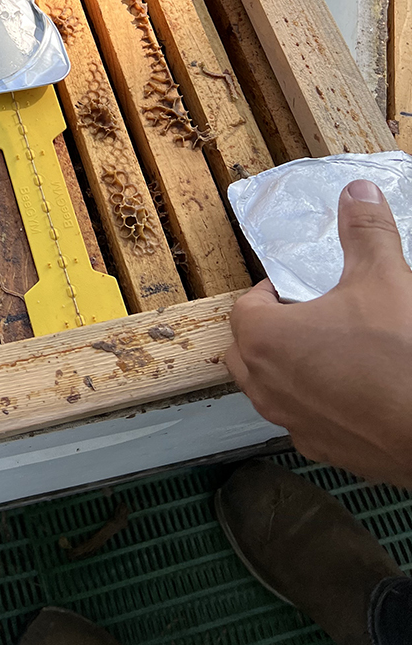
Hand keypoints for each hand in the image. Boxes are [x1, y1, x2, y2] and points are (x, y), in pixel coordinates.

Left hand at [225, 179, 411, 486]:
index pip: (247, 306)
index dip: (274, 293)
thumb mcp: (384, 277)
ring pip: (271, 388)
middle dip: (274, 330)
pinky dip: (319, 403)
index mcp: (264, 339)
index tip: (305, 288)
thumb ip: (365, 230)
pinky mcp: (322, 451)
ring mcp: (291, 423)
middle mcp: (266, 386)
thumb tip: (357, 193)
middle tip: (318, 317)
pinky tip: (356, 390)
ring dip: (292, 368)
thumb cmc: (401, 358)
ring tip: (337, 351)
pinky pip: (304, 420)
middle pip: (249, 349)